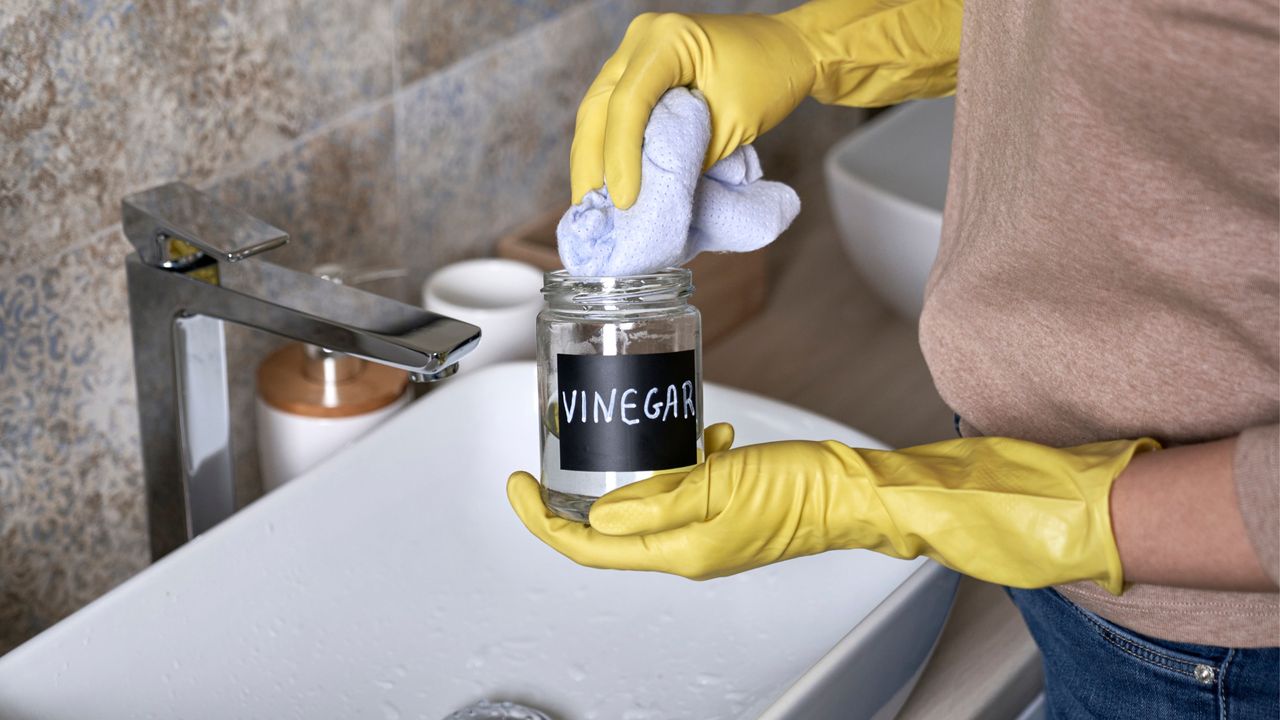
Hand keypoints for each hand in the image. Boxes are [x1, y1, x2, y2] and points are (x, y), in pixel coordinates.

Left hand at [509, 432, 1158, 592]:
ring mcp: (706, 531)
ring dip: (636, 466)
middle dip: (578, 489)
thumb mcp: (719, 482)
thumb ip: (656, 496)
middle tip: (560, 448)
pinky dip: (683, 459)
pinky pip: (684, 486)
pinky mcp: (727, 509)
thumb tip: (599, 510)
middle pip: (608, 525)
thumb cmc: (802, 489)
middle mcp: (686, 548)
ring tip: (637, 430)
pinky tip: (705, 433)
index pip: (588, 544)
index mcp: (678, 549)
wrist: (857, 492)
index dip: (542, 518)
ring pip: (644, 501)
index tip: (517, 484)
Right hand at [569, 0, 963, 208]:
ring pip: (597, 109)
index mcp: (667, 39)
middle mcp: (642, 38)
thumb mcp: (732, 124)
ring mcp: (636, 51)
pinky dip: (609, 146)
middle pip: (598, 105)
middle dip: (591, 162)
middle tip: (588, 208)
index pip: (629, 103)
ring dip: (593, 157)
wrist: (790, 51)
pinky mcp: (640, 69)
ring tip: (590, 201)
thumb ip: (688, 156)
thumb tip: (649, 194)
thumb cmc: (771, 78)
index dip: (621, 156)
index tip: (624, 200)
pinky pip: (614, 110)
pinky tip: (605, 179)